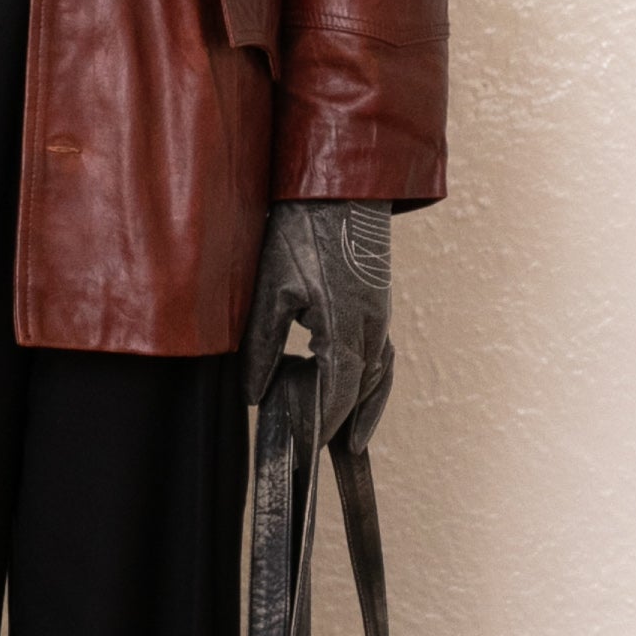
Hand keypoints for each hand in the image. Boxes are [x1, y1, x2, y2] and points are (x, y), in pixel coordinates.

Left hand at [240, 199, 394, 450]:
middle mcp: (371, 327)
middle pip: (362, 390)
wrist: (338, 186)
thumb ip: (261, 345)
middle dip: (340, 422)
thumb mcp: (270, 288)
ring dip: (363, 405)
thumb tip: (253, 392)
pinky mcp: (378, 301)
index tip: (305, 449)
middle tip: (316, 448)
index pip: (337, 394)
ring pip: (378, 374)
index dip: (320, 425)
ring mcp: (380, 314)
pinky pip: (381, 353)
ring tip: (345, 436)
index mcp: (345, 328)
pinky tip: (354, 385)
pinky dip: (371, 380)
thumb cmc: (301, 231)